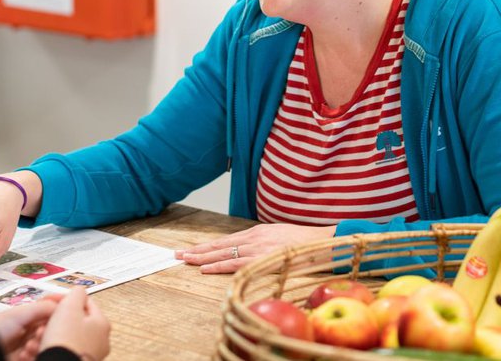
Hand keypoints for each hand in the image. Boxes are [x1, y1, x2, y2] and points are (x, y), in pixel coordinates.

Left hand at [0, 297, 60, 359]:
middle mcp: (31, 329)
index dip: (61, 312)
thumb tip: (65, 306)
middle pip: (53, 330)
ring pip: (47, 345)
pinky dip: (34, 356)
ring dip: (40, 346)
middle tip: (40, 334)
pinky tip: (24, 355)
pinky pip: (40, 356)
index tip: (71, 312)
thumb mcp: (20, 313)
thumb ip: (43, 307)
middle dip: (49, 332)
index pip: (52, 310)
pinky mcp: (28, 358)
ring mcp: (30, 345)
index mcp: (30, 315)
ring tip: (29, 347)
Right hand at [40, 287, 110, 360]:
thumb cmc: (65, 340)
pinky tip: (41, 346)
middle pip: (75, 320)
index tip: (53, 300)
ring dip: (52, 333)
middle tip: (45, 321)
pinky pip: (64, 349)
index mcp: (102, 323)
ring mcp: (91, 353)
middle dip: (57, 319)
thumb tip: (79, 290)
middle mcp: (100, 339)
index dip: (67, 299)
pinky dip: (53, 346)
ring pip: (68, 335)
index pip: (85, 302)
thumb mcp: (69, 307)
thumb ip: (76, 293)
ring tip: (40, 335)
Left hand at [174, 223, 336, 273]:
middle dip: (198, 250)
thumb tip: (251, 252)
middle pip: (220, 245)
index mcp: (257, 232)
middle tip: (178, 254)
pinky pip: (236, 262)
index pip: (226, 240)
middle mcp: (254, 237)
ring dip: (202, 257)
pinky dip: (219, 265)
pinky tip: (206, 268)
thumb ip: (263, 244)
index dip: (208, 246)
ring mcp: (257, 246)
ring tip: (185, 260)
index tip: (193, 249)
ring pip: (223, 252)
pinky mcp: (263, 256)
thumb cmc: (304, 242)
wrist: (322, 240)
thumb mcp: (279, 238)